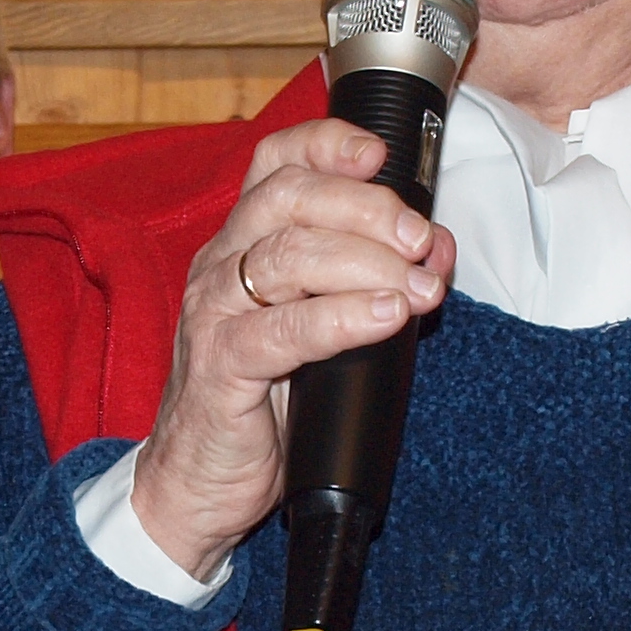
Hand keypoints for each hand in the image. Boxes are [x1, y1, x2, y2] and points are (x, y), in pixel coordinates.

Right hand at [129, 118, 453, 581]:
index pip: (275, 164)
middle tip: (419, 240)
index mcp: (241, 244)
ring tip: (418, 287)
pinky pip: (282, 330)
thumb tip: (434, 250)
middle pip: (290, 198)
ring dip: (368, 262)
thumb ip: (371, 282)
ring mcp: (214, 314)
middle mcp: (221, 266)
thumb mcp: (322, 329)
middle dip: (367, 208)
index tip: (382, 153)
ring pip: (288, 255)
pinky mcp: (220, 368)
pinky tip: (385, 316)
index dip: (327, 145)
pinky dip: (343, 317)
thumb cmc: (261, 404)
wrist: (196, 485)